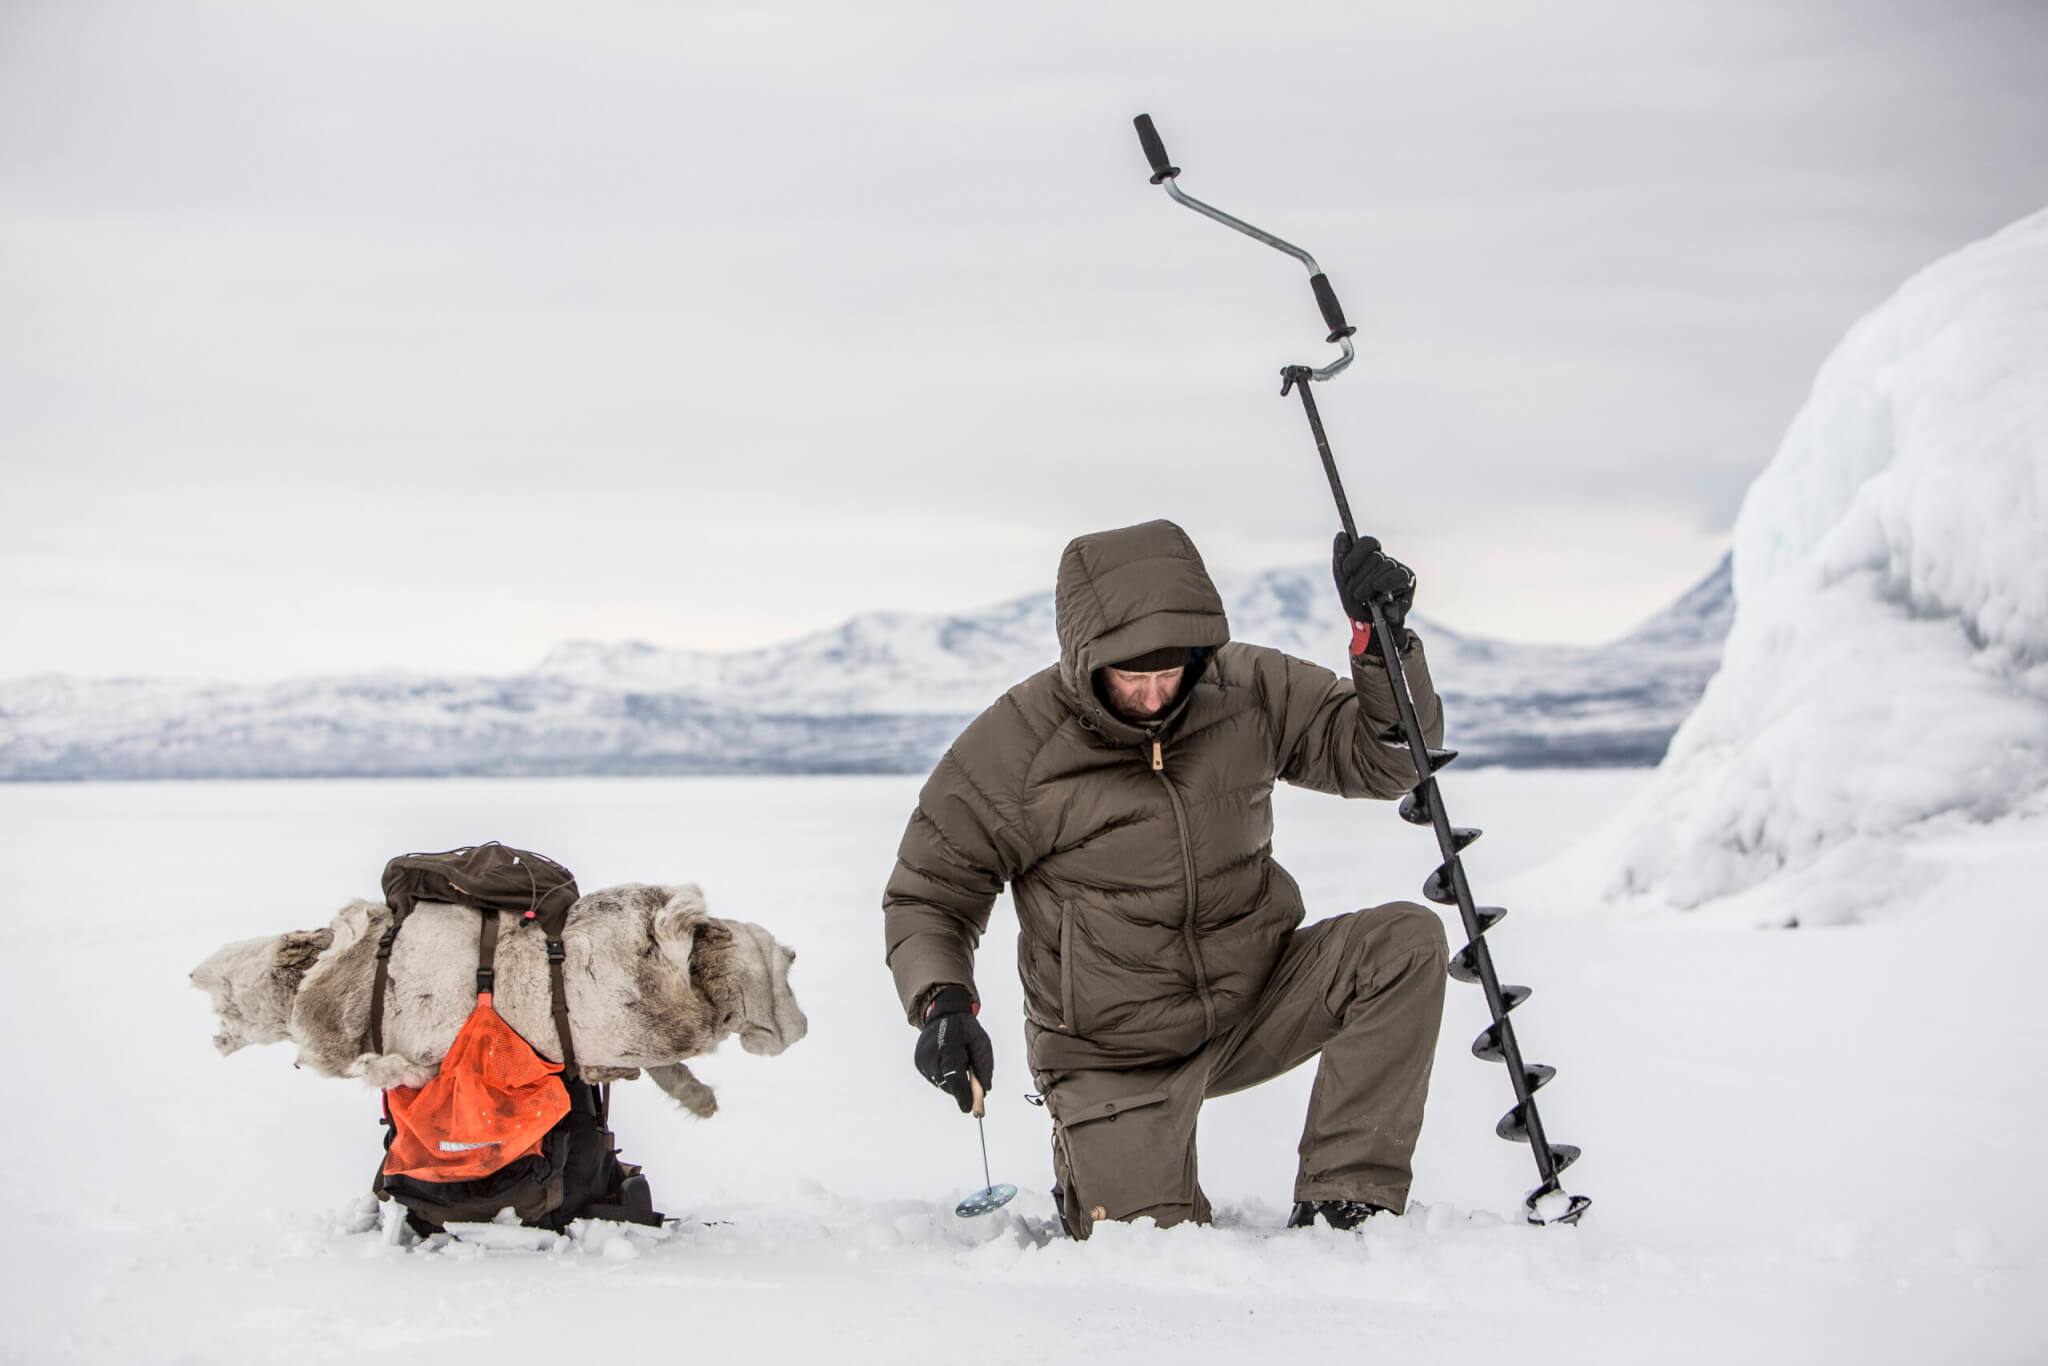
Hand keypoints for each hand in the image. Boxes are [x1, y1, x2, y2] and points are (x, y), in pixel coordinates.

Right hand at [913, 985, 993, 1113]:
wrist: (943, 1014)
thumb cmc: (965, 1030)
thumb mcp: (981, 1042)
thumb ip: (984, 1066)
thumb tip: (985, 1091)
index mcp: (949, 1043)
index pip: (953, 1073)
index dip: (962, 1093)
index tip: (969, 1108)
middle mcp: (931, 1052)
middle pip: (946, 1082)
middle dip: (961, 1090)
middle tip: (974, 1092)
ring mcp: (922, 1058)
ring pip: (941, 1083)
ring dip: (953, 1082)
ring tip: (959, 1063)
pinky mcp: (918, 1062)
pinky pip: (935, 1079)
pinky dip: (945, 1077)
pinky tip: (949, 1062)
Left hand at [1332, 532, 1416, 653]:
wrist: (1370, 626)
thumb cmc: (1356, 600)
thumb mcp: (1343, 580)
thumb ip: (1341, 557)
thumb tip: (1341, 535)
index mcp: (1370, 556)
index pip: (1368, 543)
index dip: (1356, 553)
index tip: (1347, 570)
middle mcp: (1386, 560)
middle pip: (1375, 557)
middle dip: (1361, 577)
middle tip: (1356, 594)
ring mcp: (1399, 569)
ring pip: (1386, 566)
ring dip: (1371, 585)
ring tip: (1364, 598)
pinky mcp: (1409, 581)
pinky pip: (1400, 576)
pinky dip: (1388, 586)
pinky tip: (1382, 598)